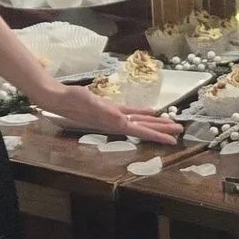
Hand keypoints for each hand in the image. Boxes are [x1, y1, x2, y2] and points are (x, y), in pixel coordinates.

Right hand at [31, 78, 185, 143]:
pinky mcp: (110, 108)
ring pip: (140, 120)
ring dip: (156, 122)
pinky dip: (142, 112)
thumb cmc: (72, 100)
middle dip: (163, 130)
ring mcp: (114, 116)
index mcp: (115, 123)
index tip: (172, 141)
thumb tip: (122, 120)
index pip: (141, 131)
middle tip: (180, 131)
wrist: (58, 97)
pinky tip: (151, 111)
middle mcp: (117, 122)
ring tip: (171, 123)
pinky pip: (131, 112)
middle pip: (145, 128)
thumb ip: (105, 111)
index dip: (158, 136)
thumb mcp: (90, 103)